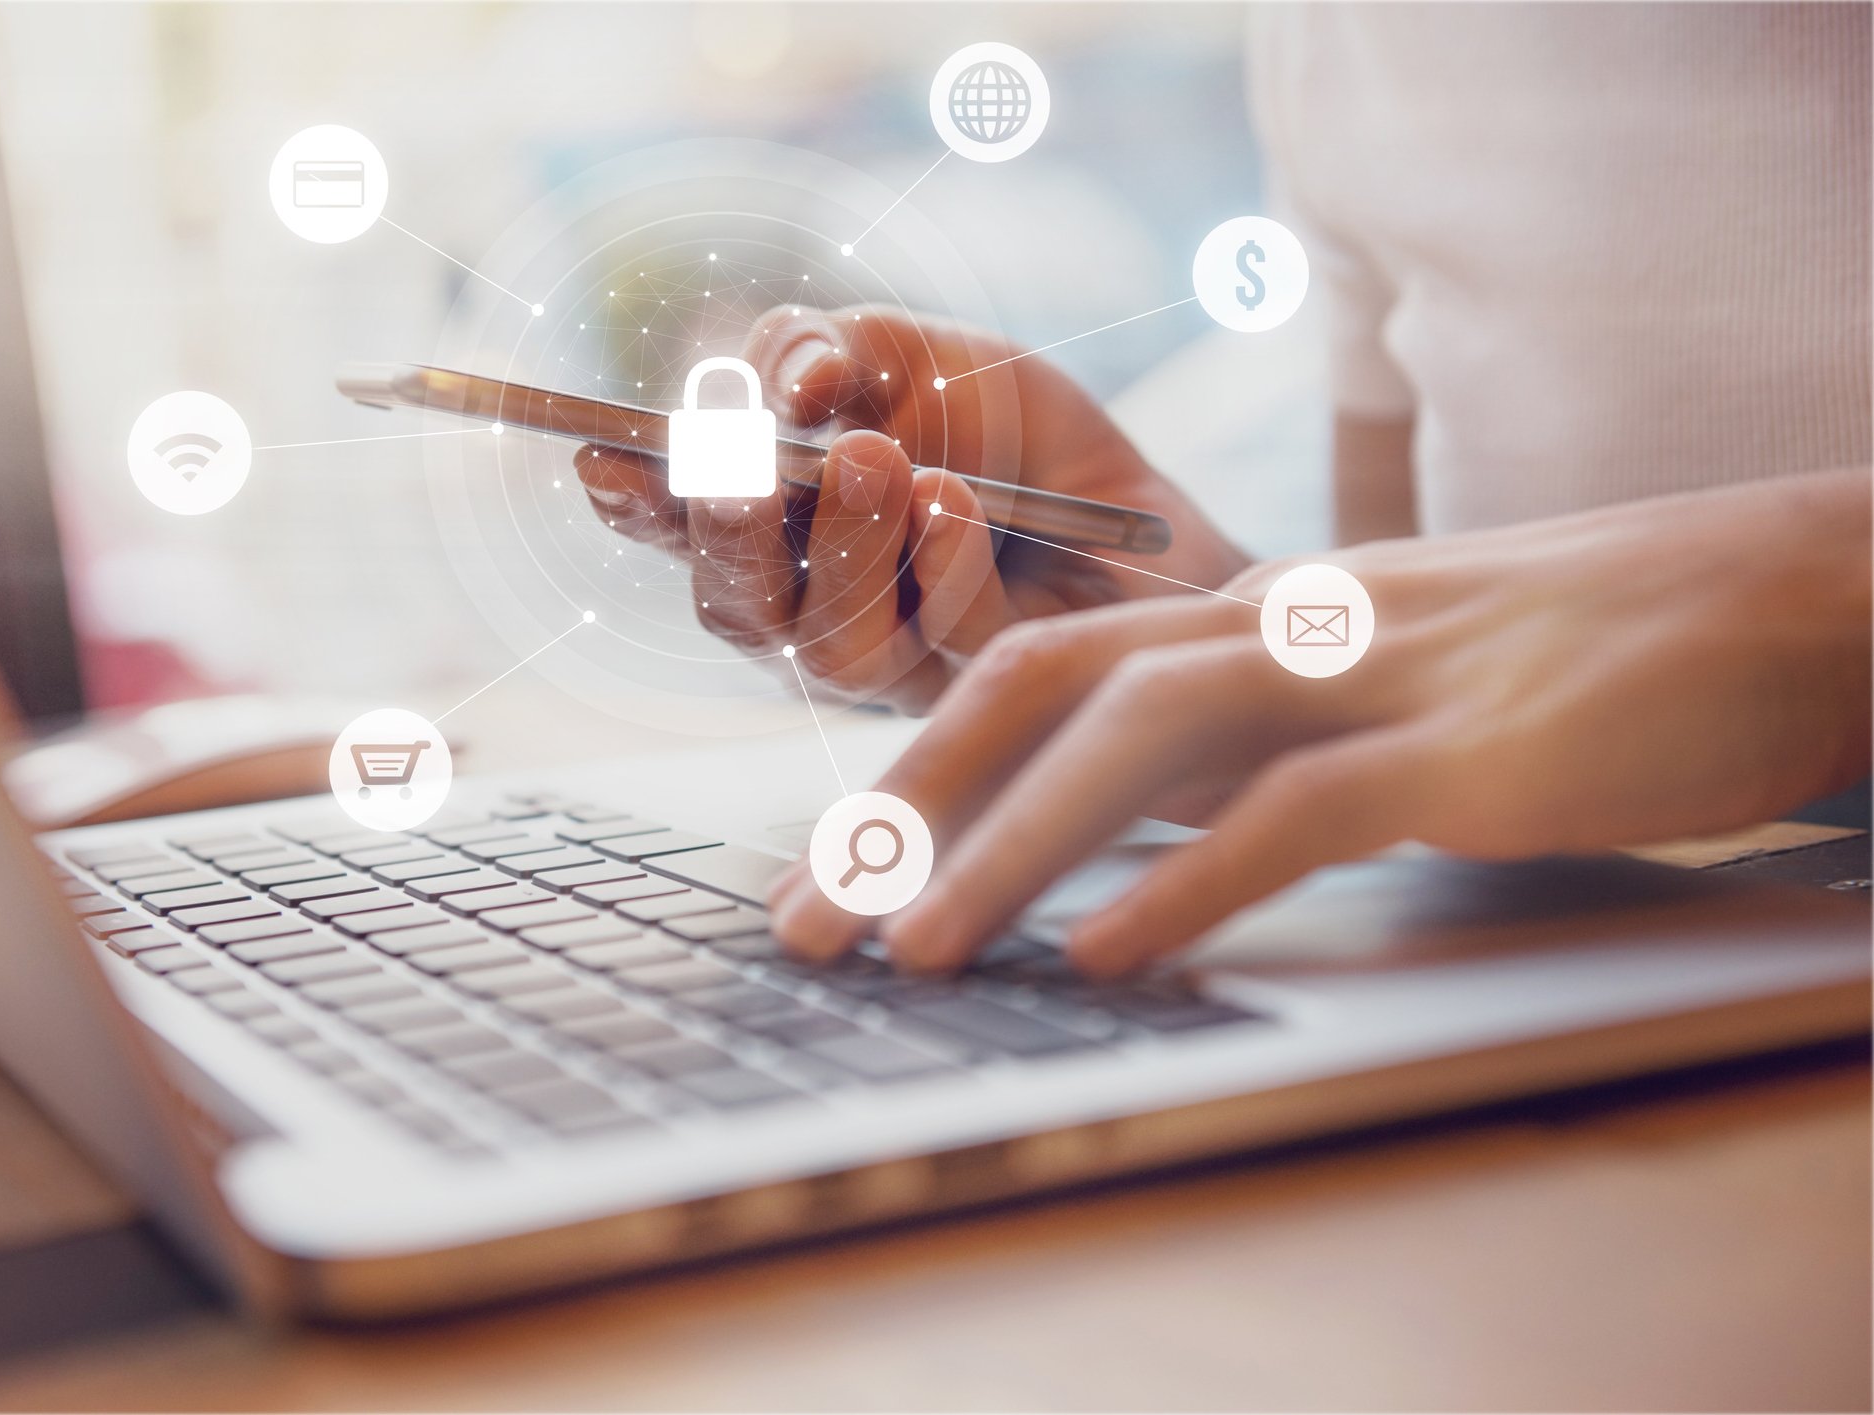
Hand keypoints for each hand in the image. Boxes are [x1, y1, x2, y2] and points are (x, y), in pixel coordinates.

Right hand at [575, 305, 1247, 711]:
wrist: (1148, 517)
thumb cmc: (1018, 439)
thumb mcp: (919, 356)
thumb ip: (830, 354)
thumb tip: (775, 384)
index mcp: (778, 530)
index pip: (681, 526)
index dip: (636, 501)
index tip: (601, 457)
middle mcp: (814, 612)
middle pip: (735, 607)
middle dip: (727, 535)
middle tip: (746, 466)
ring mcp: (895, 668)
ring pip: (830, 642)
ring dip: (845, 545)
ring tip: (879, 460)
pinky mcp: (981, 694)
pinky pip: (942, 643)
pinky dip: (940, 566)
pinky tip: (952, 505)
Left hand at [768, 468, 1872, 973]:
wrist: (1782, 598)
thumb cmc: (1569, 660)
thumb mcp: (1373, 683)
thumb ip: (1247, 742)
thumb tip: (1115, 838)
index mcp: (1250, 615)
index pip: (1032, 670)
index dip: (908, 766)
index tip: (824, 872)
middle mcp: (1285, 625)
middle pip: (1040, 685)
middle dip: (902, 805)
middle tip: (804, 929)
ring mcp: (1378, 672)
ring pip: (1145, 735)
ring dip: (1014, 847)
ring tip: (919, 953)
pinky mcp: (1475, 743)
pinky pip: (1305, 805)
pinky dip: (1197, 879)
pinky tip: (1114, 955)